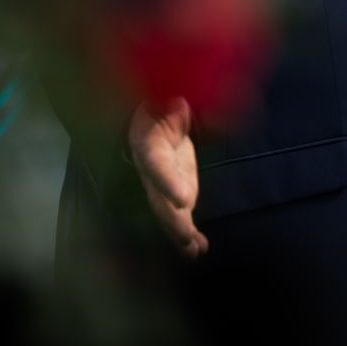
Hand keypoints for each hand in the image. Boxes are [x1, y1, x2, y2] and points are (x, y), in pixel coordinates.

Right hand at [128, 98, 207, 256]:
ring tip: (193, 250)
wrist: (156, 113)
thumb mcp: (165, 95)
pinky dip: (189, 234)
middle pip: (157, 197)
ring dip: (180, 233)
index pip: (156, 164)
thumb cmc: (162, 101)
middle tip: (186, 236)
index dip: (167, 182)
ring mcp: (161, 183)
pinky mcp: (175, 191)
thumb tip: (178, 103)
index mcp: (147, 141)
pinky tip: (199, 249)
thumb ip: (171, 103)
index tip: (185, 200)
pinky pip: (179, 214)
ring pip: (166, 212)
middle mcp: (150, 168)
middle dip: (171, 219)